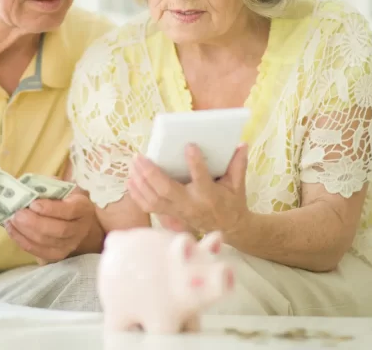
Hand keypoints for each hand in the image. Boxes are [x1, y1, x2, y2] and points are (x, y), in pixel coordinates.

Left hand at [4, 193, 96, 263]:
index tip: (33, 204)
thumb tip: (28, 187)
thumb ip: (48, 185)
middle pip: (58, 230)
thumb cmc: (64, 198)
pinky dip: (22, 240)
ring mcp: (69, 245)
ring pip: (46, 242)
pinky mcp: (57, 255)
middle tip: (17, 214)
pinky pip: (38, 251)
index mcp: (83, 208)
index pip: (69, 211)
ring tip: (11, 220)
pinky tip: (12, 229)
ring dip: (25, 232)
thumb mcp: (62, 187)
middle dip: (34, 222)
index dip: (51, 209)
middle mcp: (79, 229)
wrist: (74, 219)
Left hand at [128, 144, 250, 234]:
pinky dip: (137, 194)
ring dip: (140, 182)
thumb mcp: (238, 183)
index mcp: (209, 195)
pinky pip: (149, 207)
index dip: (195, 163)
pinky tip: (130, 180)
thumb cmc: (232, 202)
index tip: (189, 145)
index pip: (201, 178)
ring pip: (153, 199)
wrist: (228, 228)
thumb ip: (238, 163)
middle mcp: (190, 204)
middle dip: (150, 173)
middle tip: (140, 156)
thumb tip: (241, 143)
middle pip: (166, 190)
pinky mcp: (170, 215)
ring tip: (133, 164)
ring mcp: (178, 211)